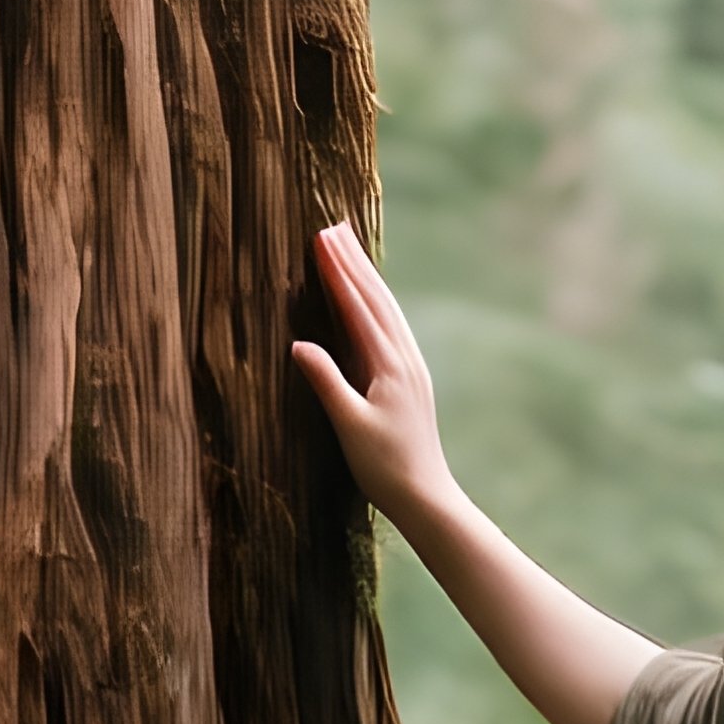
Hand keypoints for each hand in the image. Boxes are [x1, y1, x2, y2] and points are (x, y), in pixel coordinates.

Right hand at [291, 220, 456, 520]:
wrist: (426, 496)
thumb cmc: (385, 467)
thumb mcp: (348, 426)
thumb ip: (326, 382)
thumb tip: (298, 345)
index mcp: (389, 366)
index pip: (358, 308)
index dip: (338, 273)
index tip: (321, 240)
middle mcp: (404, 359)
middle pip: (377, 299)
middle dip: (353, 262)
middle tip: (333, 228)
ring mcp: (411, 368)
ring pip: (387, 310)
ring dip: (367, 277)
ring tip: (349, 249)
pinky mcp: (410, 380)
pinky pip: (392, 327)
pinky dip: (377, 302)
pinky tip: (370, 300)